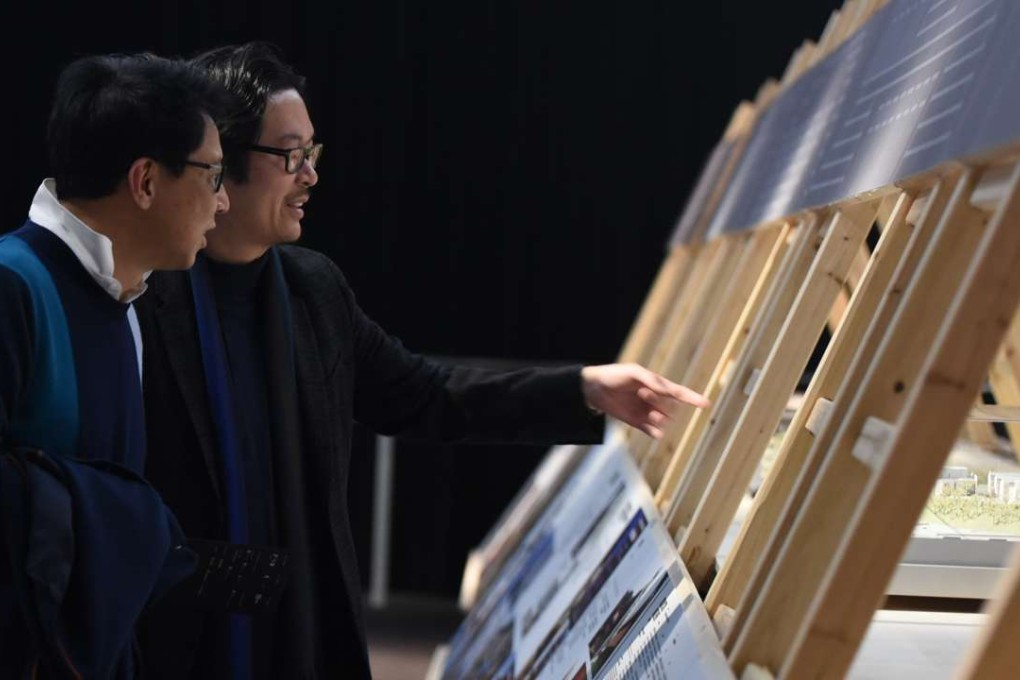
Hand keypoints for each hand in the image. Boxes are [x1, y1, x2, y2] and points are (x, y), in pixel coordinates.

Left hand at [580, 363, 710, 438]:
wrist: (593, 389)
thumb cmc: (613, 375)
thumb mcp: (633, 372)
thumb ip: (650, 380)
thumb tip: (667, 389)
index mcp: (656, 385)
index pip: (678, 393)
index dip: (692, 398)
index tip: (706, 403)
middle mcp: (654, 400)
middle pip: (671, 408)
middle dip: (661, 403)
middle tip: (642, 393)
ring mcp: (646, 412)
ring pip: (664, 421)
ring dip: (660, 420)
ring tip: (649, 414)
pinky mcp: (637, 423)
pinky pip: (653, 432)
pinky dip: (656, 432)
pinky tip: (654, 431)